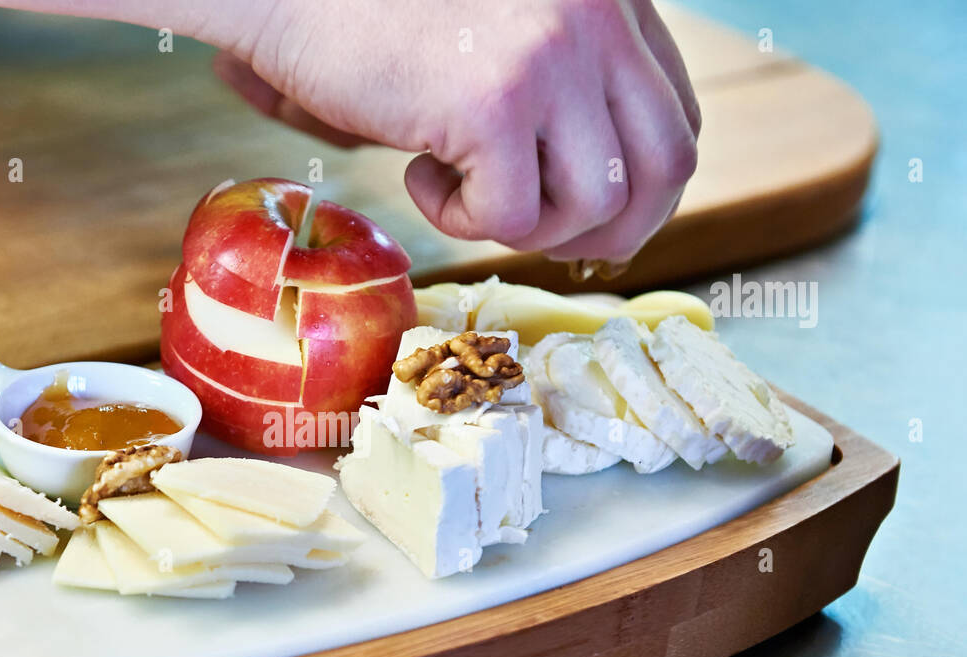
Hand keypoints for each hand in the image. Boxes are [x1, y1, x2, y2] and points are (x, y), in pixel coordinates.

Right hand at [217, 0, 699, 259]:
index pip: (675, 117)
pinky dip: (459, 221)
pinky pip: (514, 217)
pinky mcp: (495, 102)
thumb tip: (611, 200)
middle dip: (614, 229)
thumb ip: (567, 81)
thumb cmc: (380, 17)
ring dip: (528, 226)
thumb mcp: (505, 31)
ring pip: (599, 203)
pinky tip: (415, 173)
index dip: (637, 186)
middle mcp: (600, 16)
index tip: (584, 215)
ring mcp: (552, 56)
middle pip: (668, 164)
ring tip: (462, 190)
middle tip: (544, 236)